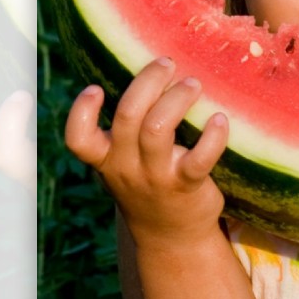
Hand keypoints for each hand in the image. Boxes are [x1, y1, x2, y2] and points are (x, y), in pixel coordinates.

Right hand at [63, 58, 229, 246]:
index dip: (81, 113)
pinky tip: (220, 119)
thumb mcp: (126, 163)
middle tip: (167, 63)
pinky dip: (213, 135)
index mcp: (107, 159)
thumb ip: (127, 132)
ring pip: (158, 129)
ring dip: (177, 99)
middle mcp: (126, 167)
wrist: (172, 235)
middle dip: (147, 82)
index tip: (94, 88)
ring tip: (194, 83)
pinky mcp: (187, 185)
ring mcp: (156, 177)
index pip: (78, 140)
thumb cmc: (149, 185)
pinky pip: (199, 158)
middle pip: (127, 117)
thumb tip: (151, 77)